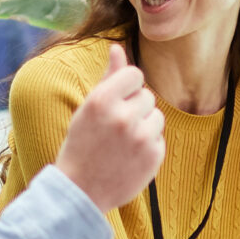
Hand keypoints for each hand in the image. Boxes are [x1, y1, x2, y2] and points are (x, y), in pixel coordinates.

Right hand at [55, 43, 165, 212]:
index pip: (135, 74)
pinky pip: (159, 137)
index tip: (116, 101)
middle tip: (115, 128)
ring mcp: (140, 138)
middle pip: (147, 95)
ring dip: (143, 125)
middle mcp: (122, 117)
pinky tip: (129, 156)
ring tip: (122, 142)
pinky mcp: (154, 156)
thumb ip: (108, 77)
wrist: (80, 190)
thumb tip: (118, 47)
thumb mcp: (88, 108)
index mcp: (102, 100)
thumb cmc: (82, 144)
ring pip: (156, 116)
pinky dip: (148, 145)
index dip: (127, 87)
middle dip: (134, 108)